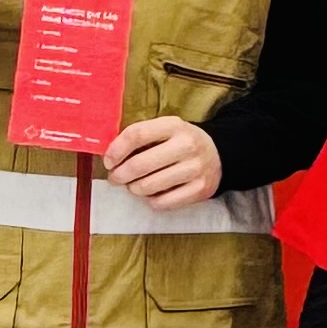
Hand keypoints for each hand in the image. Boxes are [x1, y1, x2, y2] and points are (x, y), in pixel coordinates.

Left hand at [102, 115, 223, 206]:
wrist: (218, 154)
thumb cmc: (180, 142)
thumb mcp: (165, 130)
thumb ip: (140, 137)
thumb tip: (110, 155)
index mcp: (174, 125)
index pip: (137, 134)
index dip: (116, 150)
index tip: (108, 161)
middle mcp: (187, 145)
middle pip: (140, 165)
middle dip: (120, 175)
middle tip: (115, 178)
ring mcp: (195, 169)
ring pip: (148, 187)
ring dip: (133, 188)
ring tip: (134, 185)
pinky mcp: (200, 190)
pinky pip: (163, 203)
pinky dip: (150, 201)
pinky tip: (152, 194)